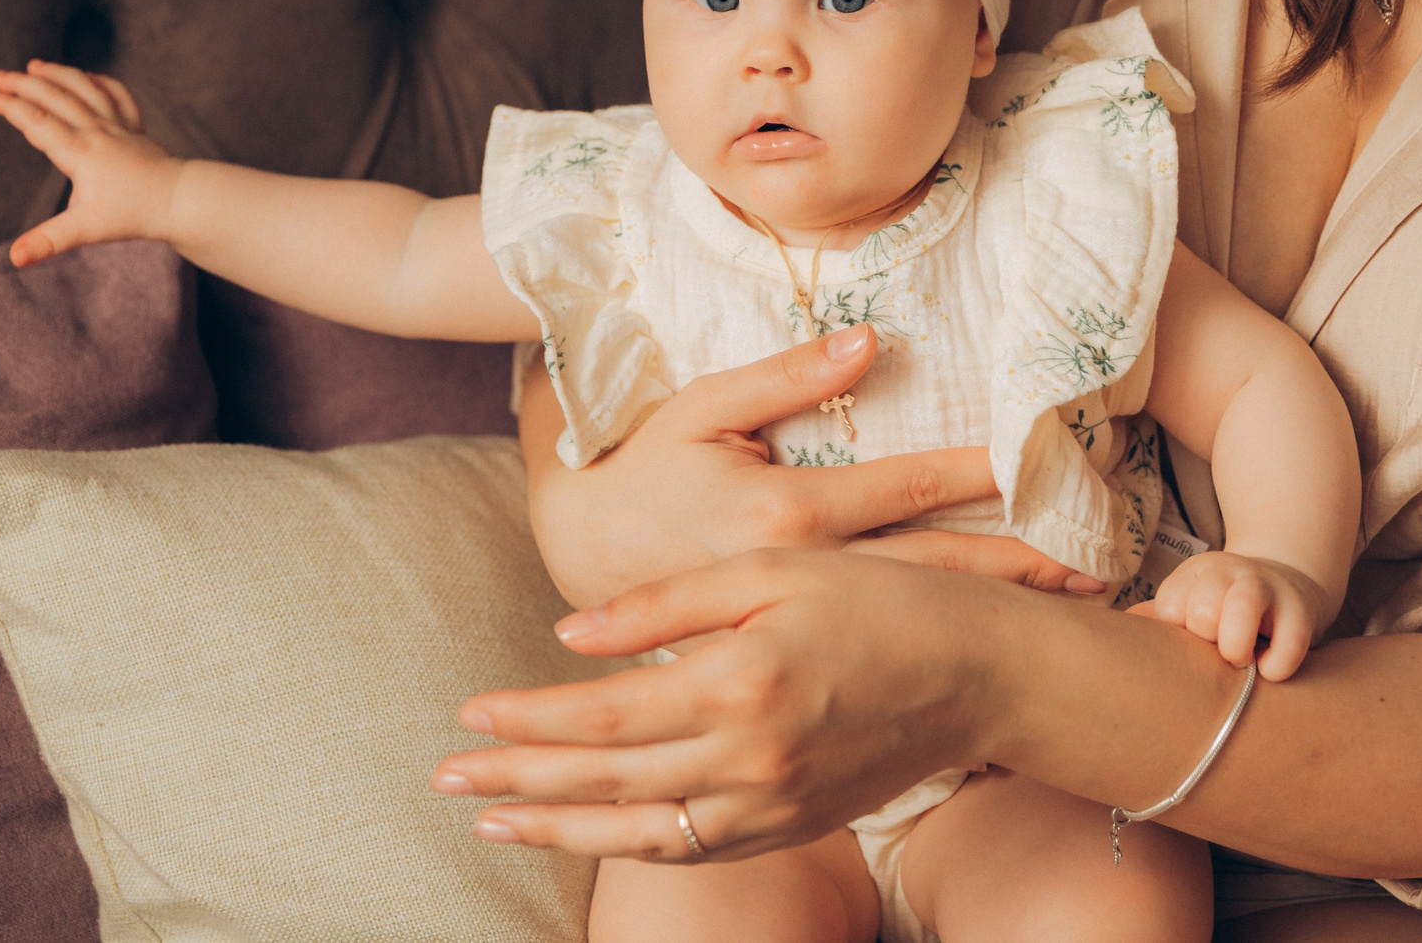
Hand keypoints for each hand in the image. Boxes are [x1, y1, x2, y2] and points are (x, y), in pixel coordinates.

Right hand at [0, 60, 179, 265]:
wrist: (180, 201)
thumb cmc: (132, 215)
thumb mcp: (85, 230)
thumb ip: (48, 241)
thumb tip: (14, 258)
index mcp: (79, 152)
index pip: (36, 122)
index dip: (9, 106)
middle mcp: (97, 131)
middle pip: (56, 97)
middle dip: (24, 84)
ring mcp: (118, 125)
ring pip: (85, 89)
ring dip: (58, 75)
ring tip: (34, 66)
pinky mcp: (135, 128)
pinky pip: (117, 95)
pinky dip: (99, 82)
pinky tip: (87, 77)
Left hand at [434, 548, 1022, 860]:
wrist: (976, 670)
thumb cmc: (875, 599)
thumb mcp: (769, 570)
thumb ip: (665, 604)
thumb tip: (568, 637)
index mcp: (738, 680)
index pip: (605, 714)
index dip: (529, 720)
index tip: (468, 715)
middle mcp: (750, 756)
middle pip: (607, 781)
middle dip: (517, 783)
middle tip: (445, 781)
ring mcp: (772, 802)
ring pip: (641, 832)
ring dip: (559, 830)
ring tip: (491, 824)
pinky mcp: (791, 823)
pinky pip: (696, 851)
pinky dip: (632, 847)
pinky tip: (589, 833)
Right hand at [520, 327, 1109, 607]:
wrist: (582, 561)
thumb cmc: (647, 469)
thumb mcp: (703, 408)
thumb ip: (786, 376)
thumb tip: (871, 340)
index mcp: (784, 514)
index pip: (907, 487)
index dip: (981, 473)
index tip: (1046, 462)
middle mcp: (803, 579)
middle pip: (934, 569)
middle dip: (1017, 568)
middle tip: (1098, 568)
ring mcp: (800, 628)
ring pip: (919, 621)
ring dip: (996, 613)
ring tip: (1073, 609)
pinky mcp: (793, 659)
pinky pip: (880, 663)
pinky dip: (942, 660)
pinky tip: (999, 665)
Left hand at [1127, 551, 1325, 679]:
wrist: (1292, 584)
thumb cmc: (1227, 608)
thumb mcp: (1191, 603)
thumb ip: (1157, 619)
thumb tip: (1112, 634)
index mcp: (1196, 572)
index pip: (1169, 608)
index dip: (1178, 634)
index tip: (1192, 641)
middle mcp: (1231, 572)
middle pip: (1203, 609)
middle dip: (1207, 640)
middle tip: (1218, 651)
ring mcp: (1269, 587)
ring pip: (1243, 607)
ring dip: (1236, 645)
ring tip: (1239, 662)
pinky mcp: (1302, 613)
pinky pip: (1288, 645)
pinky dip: (1275, 668)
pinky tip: (1268, 671)